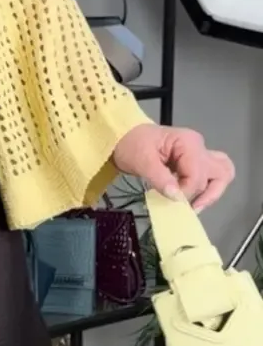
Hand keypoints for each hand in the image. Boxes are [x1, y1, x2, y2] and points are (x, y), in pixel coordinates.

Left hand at [112, 123, 233, 212]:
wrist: (122, 136)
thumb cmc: (130, 144)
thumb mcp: (141, 161)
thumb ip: (160, 179)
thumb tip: (176, 196)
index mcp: (188, 142)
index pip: (198, 174)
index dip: (187, 192)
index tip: (171, 200)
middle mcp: (198, 146)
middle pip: (219, 173)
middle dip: (206, 194)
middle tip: (189, 208)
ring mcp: (198, 153)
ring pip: (222, 173)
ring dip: (212, 192)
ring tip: (195, 206)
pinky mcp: (193, 162)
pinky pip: (210, 176)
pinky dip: (205, 189)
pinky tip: (190, 199)